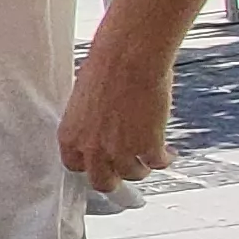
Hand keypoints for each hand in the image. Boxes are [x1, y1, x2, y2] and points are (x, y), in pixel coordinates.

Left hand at [57, 44, 176, 192]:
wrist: (129, 57)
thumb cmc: (106, 66)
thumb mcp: (83, 99)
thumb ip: (87, 122)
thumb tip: (98, 129)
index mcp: (70, 135)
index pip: (74, 165)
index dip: (89, 165)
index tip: (99, 163)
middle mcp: (92, 149)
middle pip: (102, 181)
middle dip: (114, 178)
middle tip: (124, 171)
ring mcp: (121, 151)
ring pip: (133, 174)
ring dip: (141, 167)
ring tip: (148, 159)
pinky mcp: (149, 147)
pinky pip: (158, 163)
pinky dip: (165, 159)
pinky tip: (168, 153)